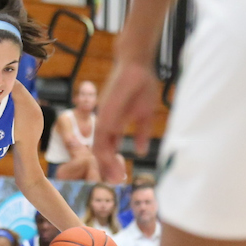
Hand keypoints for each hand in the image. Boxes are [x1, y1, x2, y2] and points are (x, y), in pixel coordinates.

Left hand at [95, 60, 160, 182]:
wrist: (135, 63)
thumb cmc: (141, 85)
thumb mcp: (144, 114)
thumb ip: (142, 133)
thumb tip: (141, 152)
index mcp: (113, 124)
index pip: (110, 149)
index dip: (114, 164)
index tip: (121, 176)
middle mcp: (106, 123)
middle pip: (103, 151)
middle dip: (109, 169)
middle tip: (116, 183)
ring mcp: (105, 118)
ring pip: (101, 147)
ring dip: (107, 164)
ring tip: (116, 178)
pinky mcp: (106, 113)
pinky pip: (103, 136)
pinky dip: (106, 152)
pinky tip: (113, 162)